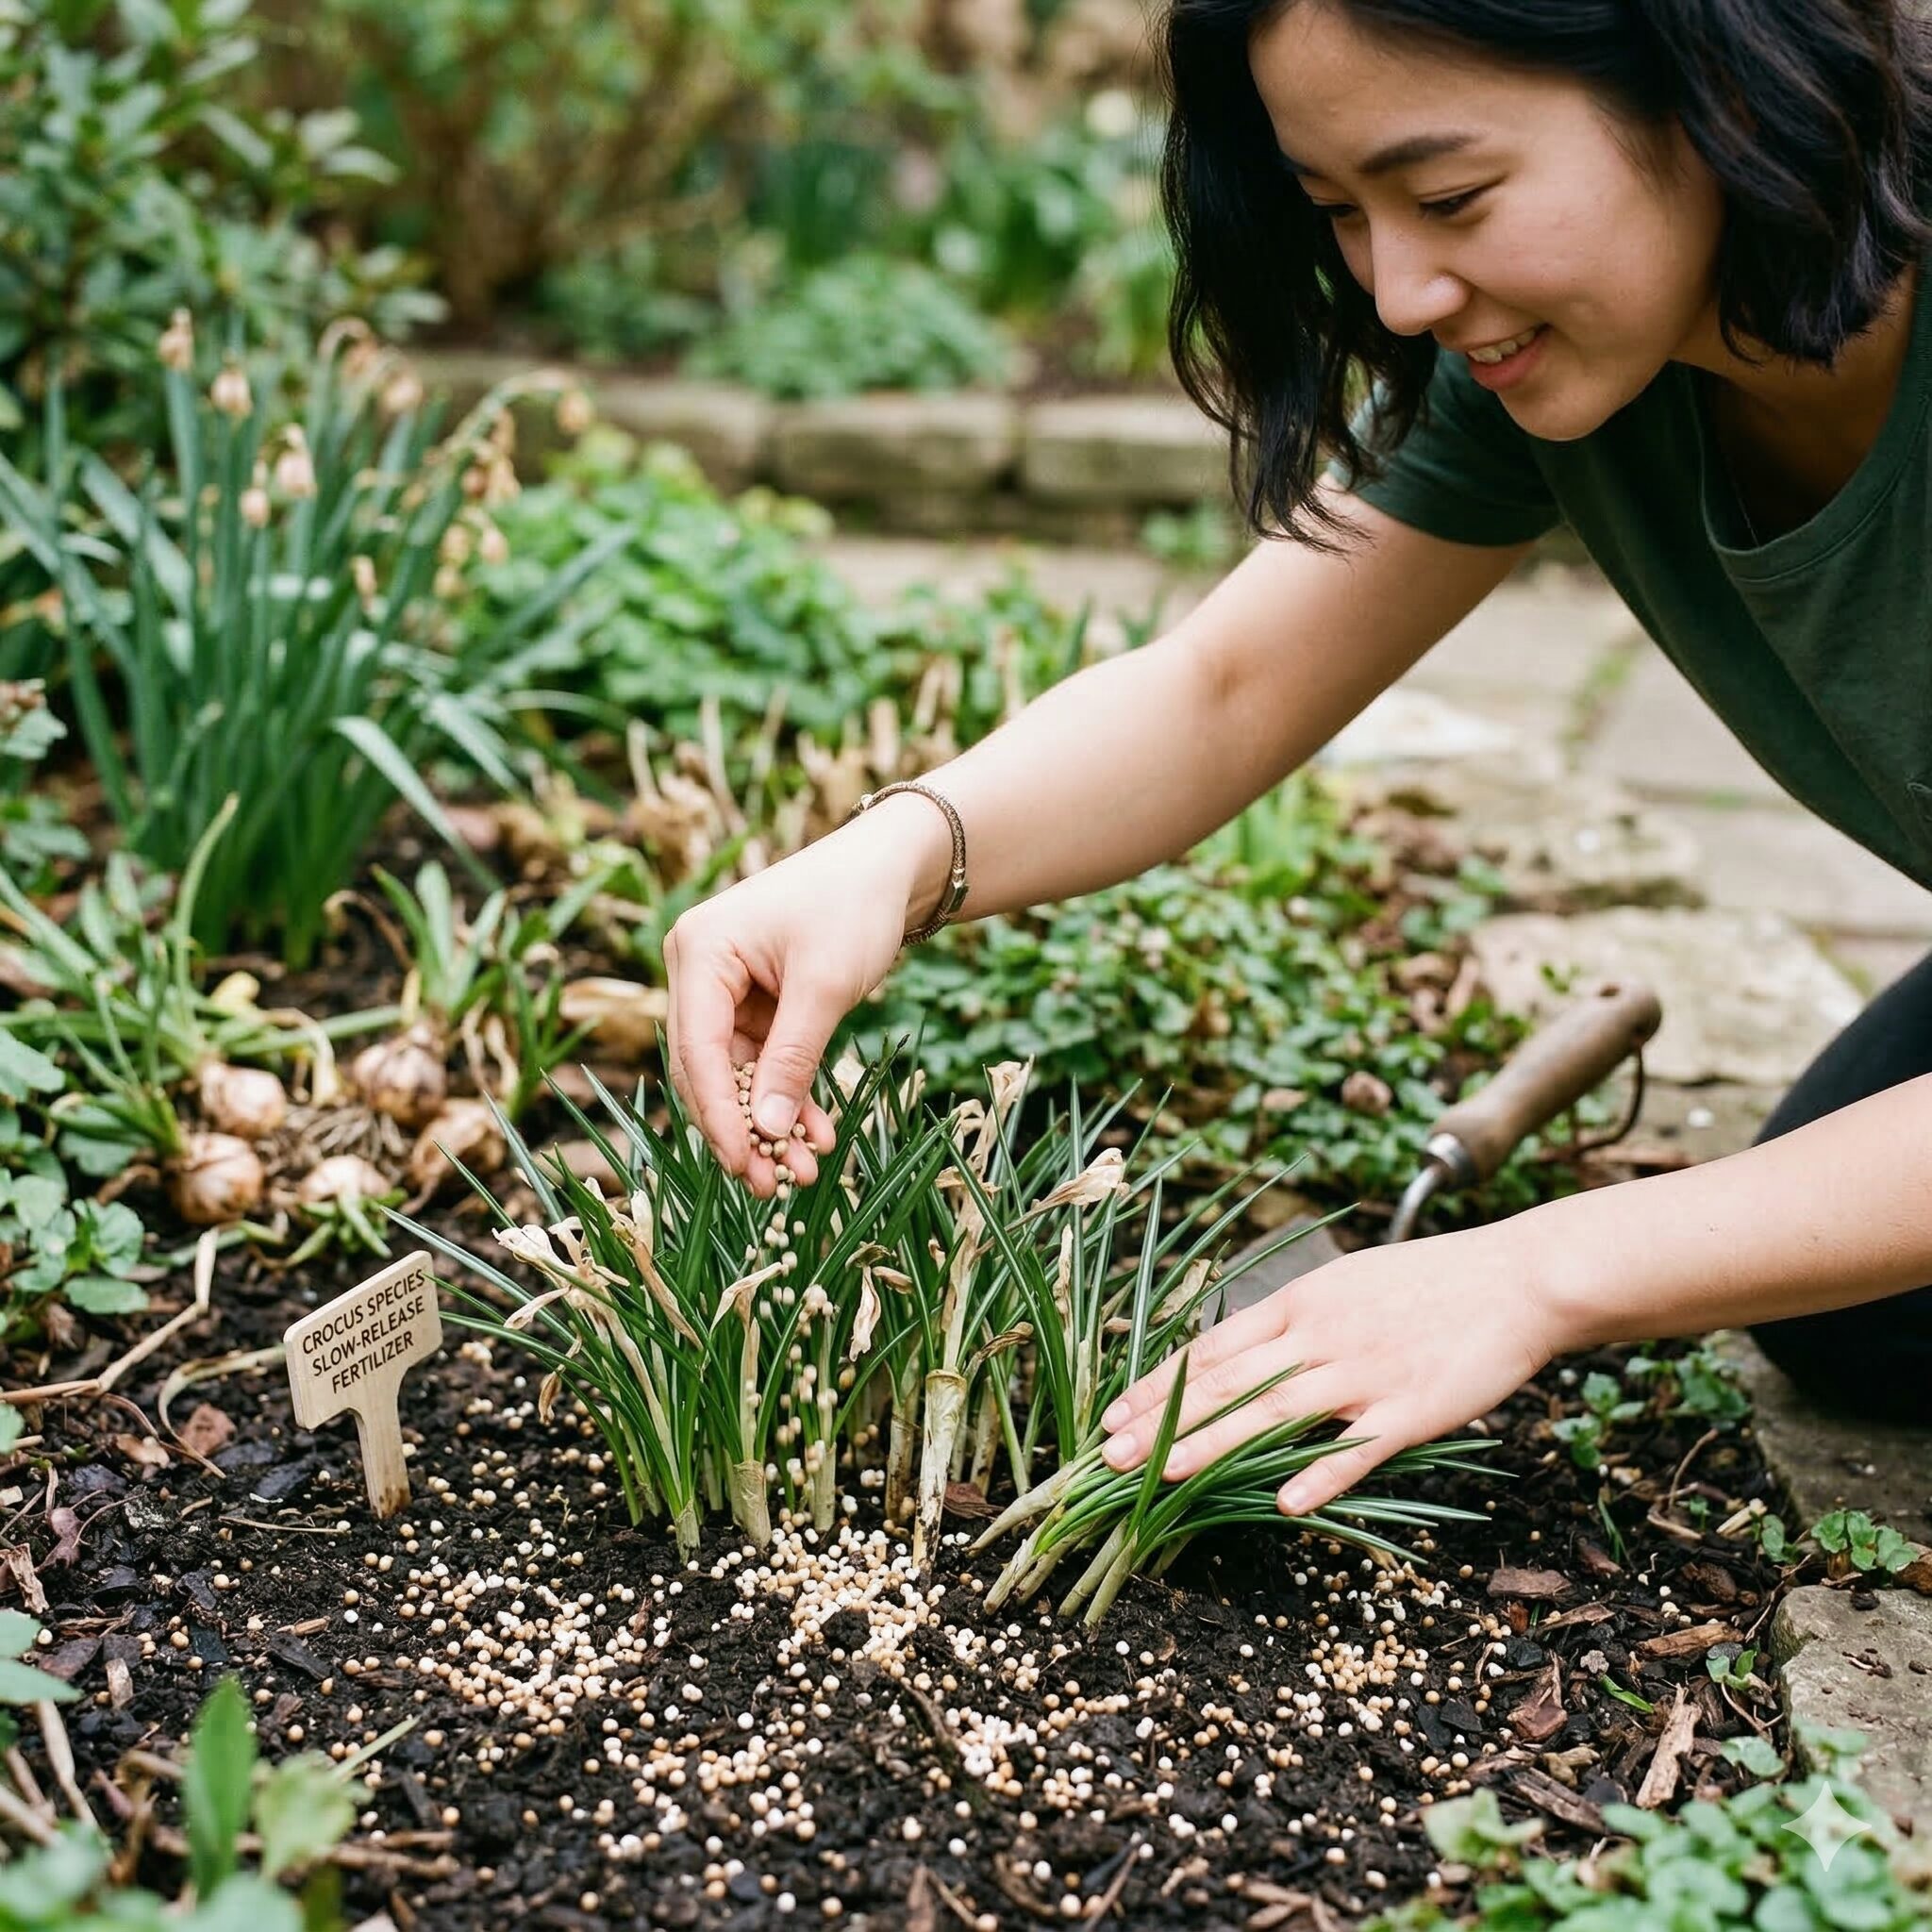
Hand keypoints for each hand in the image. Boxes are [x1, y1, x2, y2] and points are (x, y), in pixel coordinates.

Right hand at [662, 807, 933, 1197]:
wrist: (891, 866)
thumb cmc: (854, 906)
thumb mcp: (827, 986)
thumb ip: (793, 1058)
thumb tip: (766, 1132)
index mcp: (700, 951)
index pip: (697, 1049)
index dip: (719, 1115)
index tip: (744, 1166)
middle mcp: (698, 969)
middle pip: (707, 1069)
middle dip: (743, 1129)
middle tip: (773, 1187)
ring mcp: (723, 987)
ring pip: (736, 1073)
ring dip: (768, 1122)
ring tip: (802, 1172)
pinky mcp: (752, 1001)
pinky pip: (763, 1061)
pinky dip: (787, 1095)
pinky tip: (815, 1133)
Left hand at [1099, 1221, 1567, 1515]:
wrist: (1516, 1278)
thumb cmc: (1431, 1282)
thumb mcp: (1348, 1283)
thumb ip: (1297, 1320)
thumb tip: (1244, 1350)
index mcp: (1302, 1303)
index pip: (1213, 1348)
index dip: (1159, 1384)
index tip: (1113, 1413)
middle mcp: (1321, 1335)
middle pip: (1228, 1382)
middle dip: (1162, 1420)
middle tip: (1107, 1455)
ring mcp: (1365, 1373)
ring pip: (1273, 1414)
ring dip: (1211, 1446)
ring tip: (1160, 1476)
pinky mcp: (1412, 1409)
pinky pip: (1358, 1447)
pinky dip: (1320, 1474)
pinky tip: (1283, 1505)